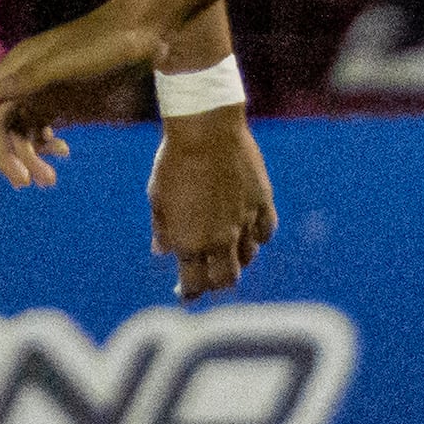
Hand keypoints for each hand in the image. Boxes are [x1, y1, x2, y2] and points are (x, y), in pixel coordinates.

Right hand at [0, 2, 160, 184]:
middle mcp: (23, 79)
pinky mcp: (61, 98)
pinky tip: (63, 152)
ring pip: (22, 130)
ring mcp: (42, 90)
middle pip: (0, 123)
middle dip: (7, 155)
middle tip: (25, 182)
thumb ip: (27, 80)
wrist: (140, 31)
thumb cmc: (103, 43)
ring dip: (30, 156)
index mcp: (17, 65)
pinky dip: (46, 145)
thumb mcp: (65, 63)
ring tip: (50, 180)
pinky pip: (41, 127)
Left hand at [148, 109, 276, 298]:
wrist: (206, 130)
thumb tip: (162, 250)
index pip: (193, 285)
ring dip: (236, 259)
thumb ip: (163, 229)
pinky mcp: (262, 203)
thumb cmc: (174, 162)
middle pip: (225, 280)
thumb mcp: (158, 198)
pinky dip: (257, 237)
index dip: (189, 294)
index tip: (184, 293)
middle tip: (208, 278)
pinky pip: (265, 233)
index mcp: (190, 243)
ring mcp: (245, 223)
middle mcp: (220, 240)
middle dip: (215, 284)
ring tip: (226, 251)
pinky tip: (249, 231)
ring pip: (247, 258)